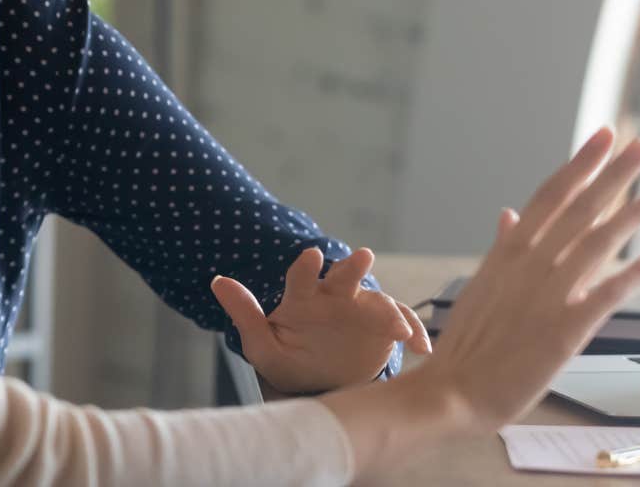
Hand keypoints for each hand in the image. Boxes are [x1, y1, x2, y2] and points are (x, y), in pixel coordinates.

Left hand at [212, 246, 430, 393]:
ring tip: (397, 328)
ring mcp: (363, 312)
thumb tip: (218, 281)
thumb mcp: (264, 346)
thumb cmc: (290, 360)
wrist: (321, 383)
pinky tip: (421, 348)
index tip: (310, 256)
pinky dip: (414, 334)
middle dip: (353, 267)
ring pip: (379, 303)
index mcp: (304, 298)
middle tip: (363, 257)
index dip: (306, 266)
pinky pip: (403, 327)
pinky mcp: (385, 329)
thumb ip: (245, 315)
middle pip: (346, 277)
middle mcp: (336, 298)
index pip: (303, 277)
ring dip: (389, 312)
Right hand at [317, 127, 639, 475]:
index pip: (550, 196)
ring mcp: (548, 294)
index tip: (603, 137)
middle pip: (578, 208)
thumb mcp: (482, 284)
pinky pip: (609, 293)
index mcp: (509, 252)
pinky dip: (636, 272)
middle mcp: (530, 264)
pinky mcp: (565, 328)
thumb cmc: (468, 343)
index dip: (579, 165)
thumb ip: (502, 247)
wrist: (453, 389)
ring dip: (633, 214)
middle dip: (613, 175)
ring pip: (597, 242)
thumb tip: (509, 214)